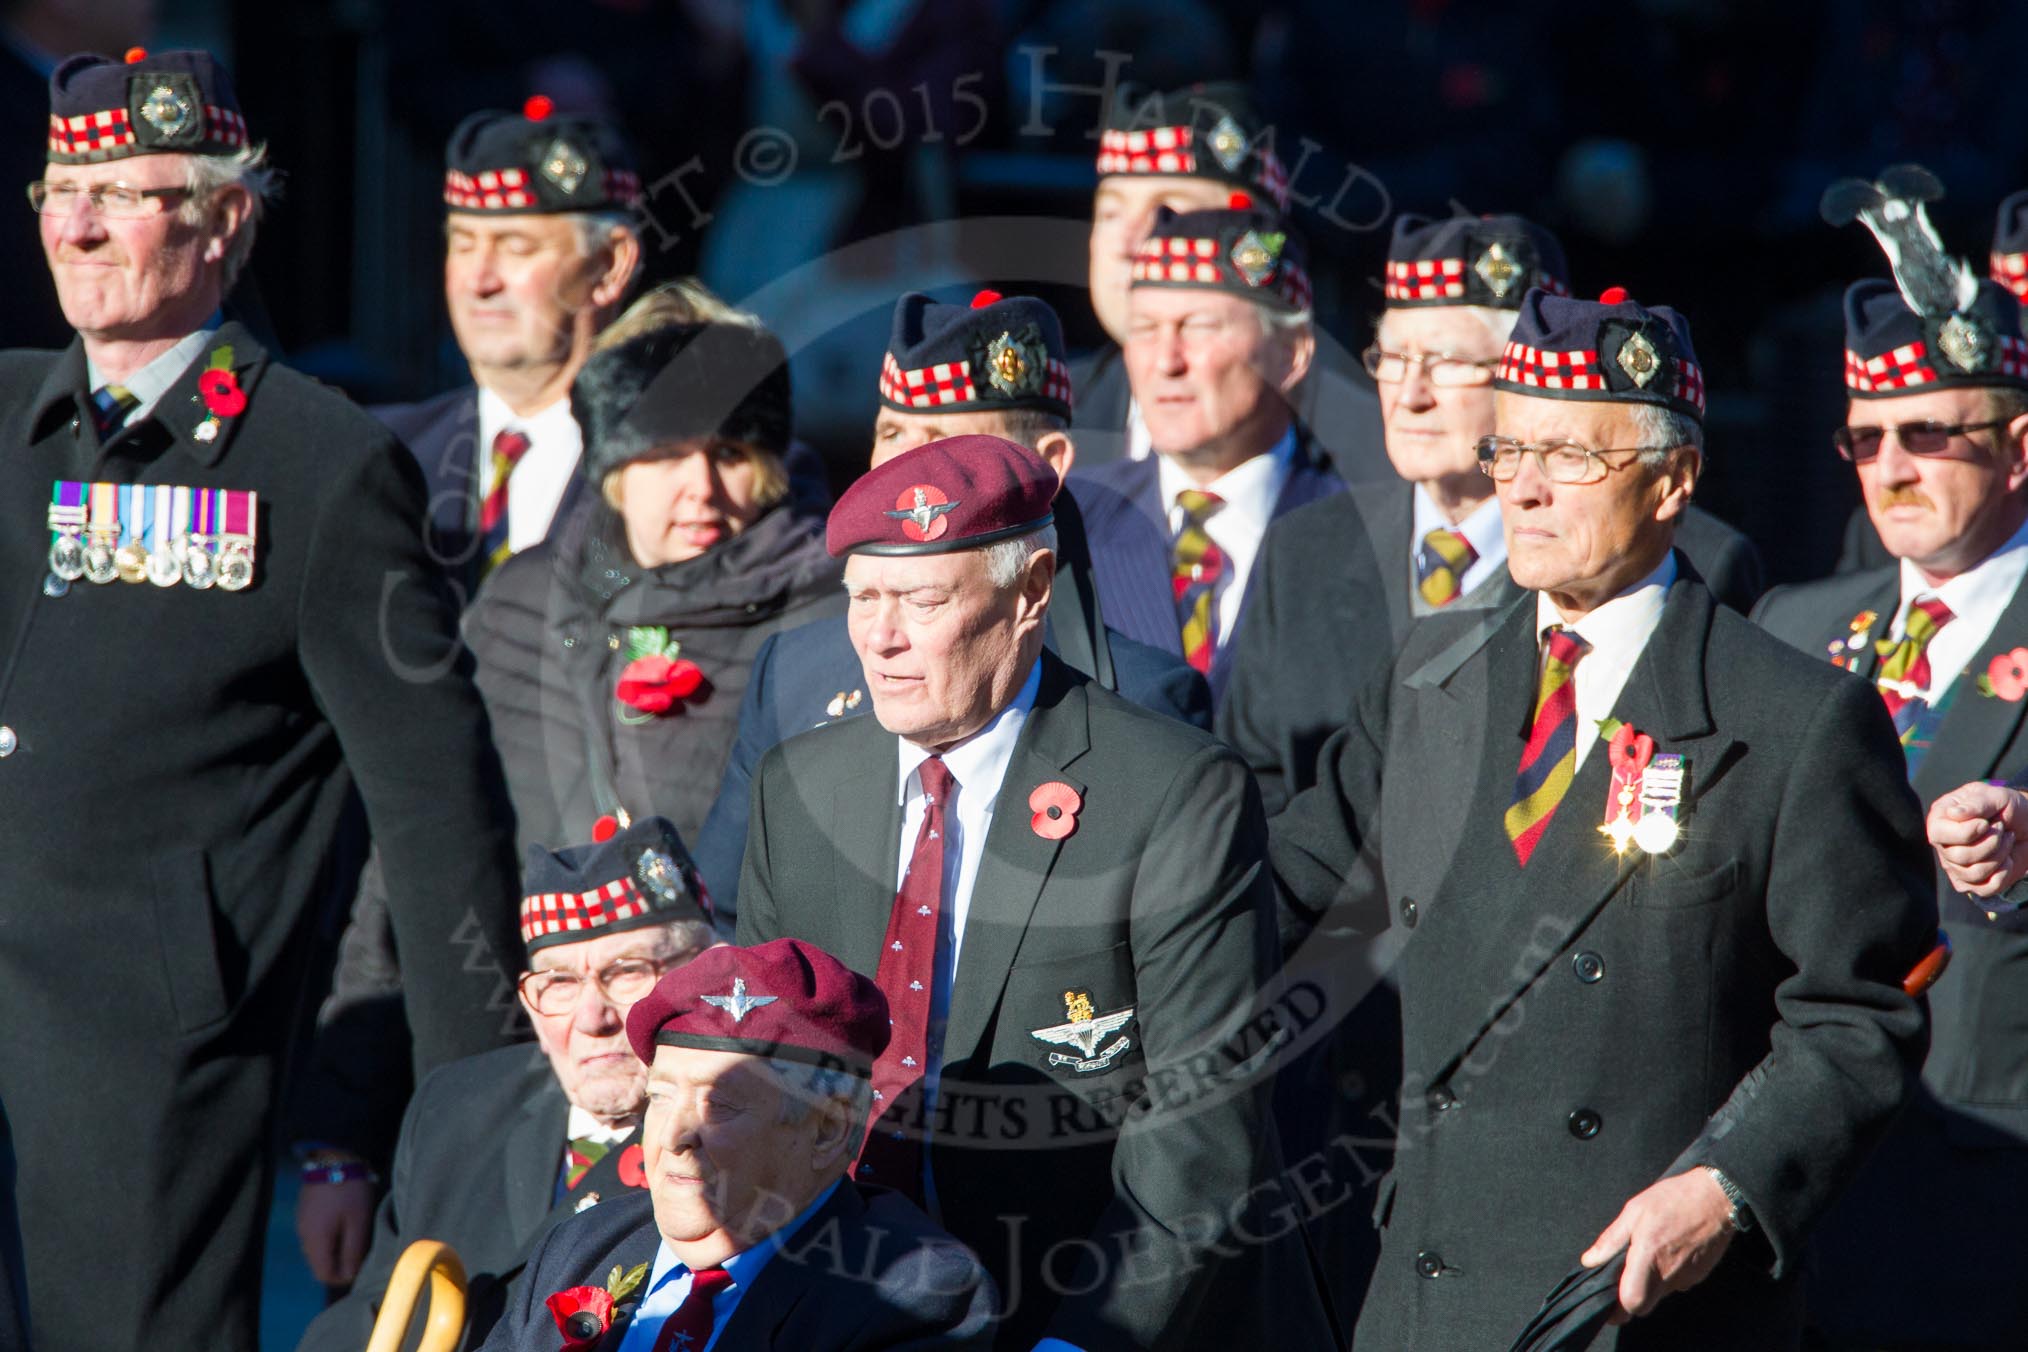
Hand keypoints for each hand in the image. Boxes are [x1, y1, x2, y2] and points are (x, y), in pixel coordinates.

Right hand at [296, 1171, 374, 1287]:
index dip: (342, 1277)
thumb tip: (349, 1275)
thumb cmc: (349, 1190)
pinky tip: (344, 1223)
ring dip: (335, 1250)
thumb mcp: (358, 1220)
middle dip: (339, 1263)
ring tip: (355, 1235)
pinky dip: (329, 1237)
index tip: (360, 1267)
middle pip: (319, 1263)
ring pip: (317, 1249)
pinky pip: (316, 1235)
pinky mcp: (305, 1213)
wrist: (331, 1157)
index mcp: (316, 1240)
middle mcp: (304, 1236)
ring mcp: (302, 1224)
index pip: (323, 1274)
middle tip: (361, 1250)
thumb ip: (353, 1250)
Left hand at [1579, 1169, 1733, 1323]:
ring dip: (1650, 1283)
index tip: (1609, 1301)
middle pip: (1645, 1305)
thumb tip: (1589, 1260)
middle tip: (1625, 1276)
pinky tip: (1668, 1252)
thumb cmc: (1674, 1199)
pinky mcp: (1700, 1276)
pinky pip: (1677, 1284)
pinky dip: (1667, 1275)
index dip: (1618, 1308)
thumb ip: (1611, 1239)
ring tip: (1649, 1253)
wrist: (1718, 1199)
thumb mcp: (1634, 1210)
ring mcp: (1687, 1278)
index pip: (1632, 1302)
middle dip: (1632, 1297)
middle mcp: (1669, 1274)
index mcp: (1648, 1257)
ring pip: (1661, 1294)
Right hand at [1928, 784, 2027, 897]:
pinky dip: (2003, 874)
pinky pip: (1985, 888)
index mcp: (1940, 820)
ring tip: (2006, 840)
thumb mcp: (1996, 796)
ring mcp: (1956, 867)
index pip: (1938, 834)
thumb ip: (1977, 803)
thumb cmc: (2009, 808)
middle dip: (1990, 843)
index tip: (1987, 822)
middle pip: (1958, 857)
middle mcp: (1944, 845)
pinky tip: (2007, 860)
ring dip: (1999, 856)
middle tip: (2001, 829)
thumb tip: (1953, 814)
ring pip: (1973, 874)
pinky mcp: (1974, 883)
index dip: (1967, 831)